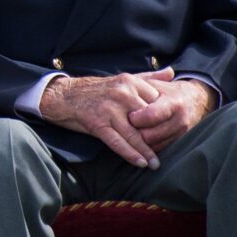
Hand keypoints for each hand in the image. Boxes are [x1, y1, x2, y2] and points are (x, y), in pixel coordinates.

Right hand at [40, 67, 174, 168]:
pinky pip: (118, 142)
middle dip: (156, 137)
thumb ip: (148, 77)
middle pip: (147, 120)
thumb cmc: (96, 90)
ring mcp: (109, 109)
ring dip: (146, 151)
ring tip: (155, 164)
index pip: (156, 103)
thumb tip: (172, 72)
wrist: (64, 95)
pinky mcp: (97, 123)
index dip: (163, 119)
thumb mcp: (123, 78)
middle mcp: (121, 94)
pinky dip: (130, 154)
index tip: (170, 131)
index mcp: (130, 82)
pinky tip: (140, 163)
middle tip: (167, 150)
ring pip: (134, 134)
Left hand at [128, 76, 215, 151]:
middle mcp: (180, 120)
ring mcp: (181, 133)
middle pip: (150, 135)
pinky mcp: (180, 141)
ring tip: (131, 132)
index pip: (151, 115)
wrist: (195, 99)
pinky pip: (160, 149)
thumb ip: (140, 89)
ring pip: (154, 145)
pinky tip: (140, 138)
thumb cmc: (168, 91)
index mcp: (173, 103)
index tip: (128, 115)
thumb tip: (123, 98)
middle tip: (125, 126)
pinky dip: (148, 146)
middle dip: (135, 132)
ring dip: (140, 142)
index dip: (136, 118)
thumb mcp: (156, 84)